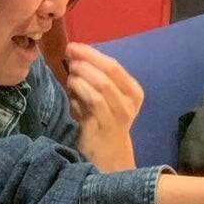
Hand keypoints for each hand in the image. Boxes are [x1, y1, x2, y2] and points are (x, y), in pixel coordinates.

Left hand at [64, 42, 143, 172]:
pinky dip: (78, 94)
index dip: (92, 54)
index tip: (74, 47)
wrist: (109, 156)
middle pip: (107, 74)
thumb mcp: (106, 98)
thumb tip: (74, 56)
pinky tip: (71, 92)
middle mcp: (129, 103)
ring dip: (81, 77)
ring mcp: (118, 116)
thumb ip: (95, 78)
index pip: (114, 66)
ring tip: (70, 76)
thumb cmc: (105, 121)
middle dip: (85, 62)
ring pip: (99, 88)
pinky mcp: (103, 127)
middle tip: (69, 59)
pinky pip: (91, 104)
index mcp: (133, 91)